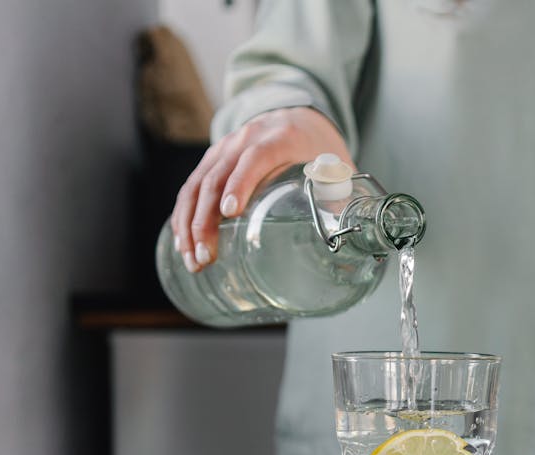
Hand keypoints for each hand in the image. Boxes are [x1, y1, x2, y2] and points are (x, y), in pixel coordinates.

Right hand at [170, 107, 353, 271]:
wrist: (299, 116)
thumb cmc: (319, 147)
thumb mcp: (337, 166)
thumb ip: (343, 197)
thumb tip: (351, 236)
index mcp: (280, 137)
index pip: (255, 157)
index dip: (241, 183)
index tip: (231, 213)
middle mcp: (245, 138)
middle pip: (217, 176)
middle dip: (206, 219)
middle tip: (206, 256)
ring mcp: (224, 147)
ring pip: (196, 184)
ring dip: (188, 224)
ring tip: (192, 259)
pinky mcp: (213, 159)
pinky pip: (191, 187)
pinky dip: (184, 216)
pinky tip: (183, 243)